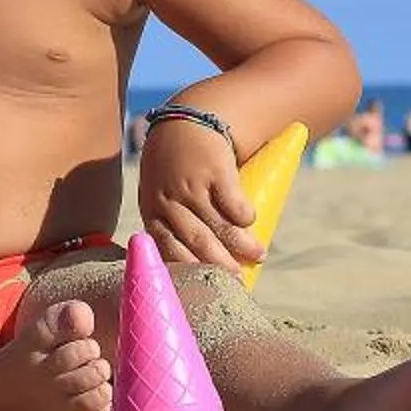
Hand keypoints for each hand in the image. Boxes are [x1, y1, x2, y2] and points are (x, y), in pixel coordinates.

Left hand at [136, 117, 263, 273]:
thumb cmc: (175, 170)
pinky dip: (246, 218)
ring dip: (243, 246)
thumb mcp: (161, 194)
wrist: (186, 123)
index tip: (208, 288)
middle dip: (220, 266)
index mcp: (152, 211)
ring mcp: (191, 186)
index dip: (190, 271)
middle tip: (239, 281)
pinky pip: (234, 205)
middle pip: (197, 243)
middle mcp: (169, 200)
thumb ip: (174, 225)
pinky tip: (252, 222)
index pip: (167, 249)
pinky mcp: (215, 172)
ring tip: (259, 254)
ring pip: (220, 227)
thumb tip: (204, 267)